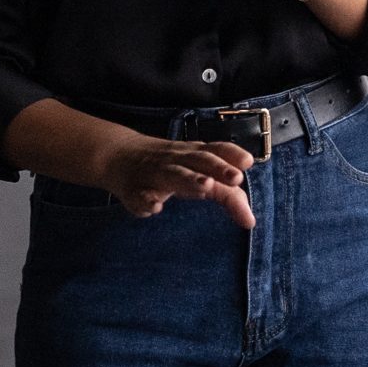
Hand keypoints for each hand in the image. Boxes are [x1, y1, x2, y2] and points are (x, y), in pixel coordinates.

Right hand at [99, 134, 256, 227]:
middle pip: (199, 160)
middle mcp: (176, 160)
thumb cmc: (168, 165)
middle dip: (218, 167)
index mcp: (193, 154)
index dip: (231, 157)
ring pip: (173, 174)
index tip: (249, 164)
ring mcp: (154, 173)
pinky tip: (155, 207)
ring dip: (189, 179)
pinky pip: (140, 195)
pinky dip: (147, 200)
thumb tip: (248, 214)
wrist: (118, 155)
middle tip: (236, 178)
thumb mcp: (196, 170)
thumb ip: (222, 187)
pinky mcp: (134, 189)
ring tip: (205, 187)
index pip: (215, 152)